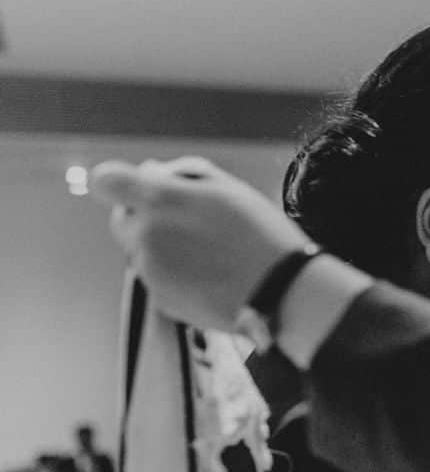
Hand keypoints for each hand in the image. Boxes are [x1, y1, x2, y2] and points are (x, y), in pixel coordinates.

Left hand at [91, 157, 307, 330]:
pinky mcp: (161, 299)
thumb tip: (153, 172)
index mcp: (159, 199)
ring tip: (212, 254)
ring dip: (166, 249)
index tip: (139, 189)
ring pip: (142, 252)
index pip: (107, 182)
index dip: (118, 184)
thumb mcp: (229, 188)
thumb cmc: (262, 236)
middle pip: (123, 220)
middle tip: (192, 225)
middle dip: (147, 218)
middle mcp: (145, 234)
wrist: (281, 292)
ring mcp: (150, 269)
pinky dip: (177, 276)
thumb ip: (182, 173)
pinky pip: (158, 279)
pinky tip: (211, 276)